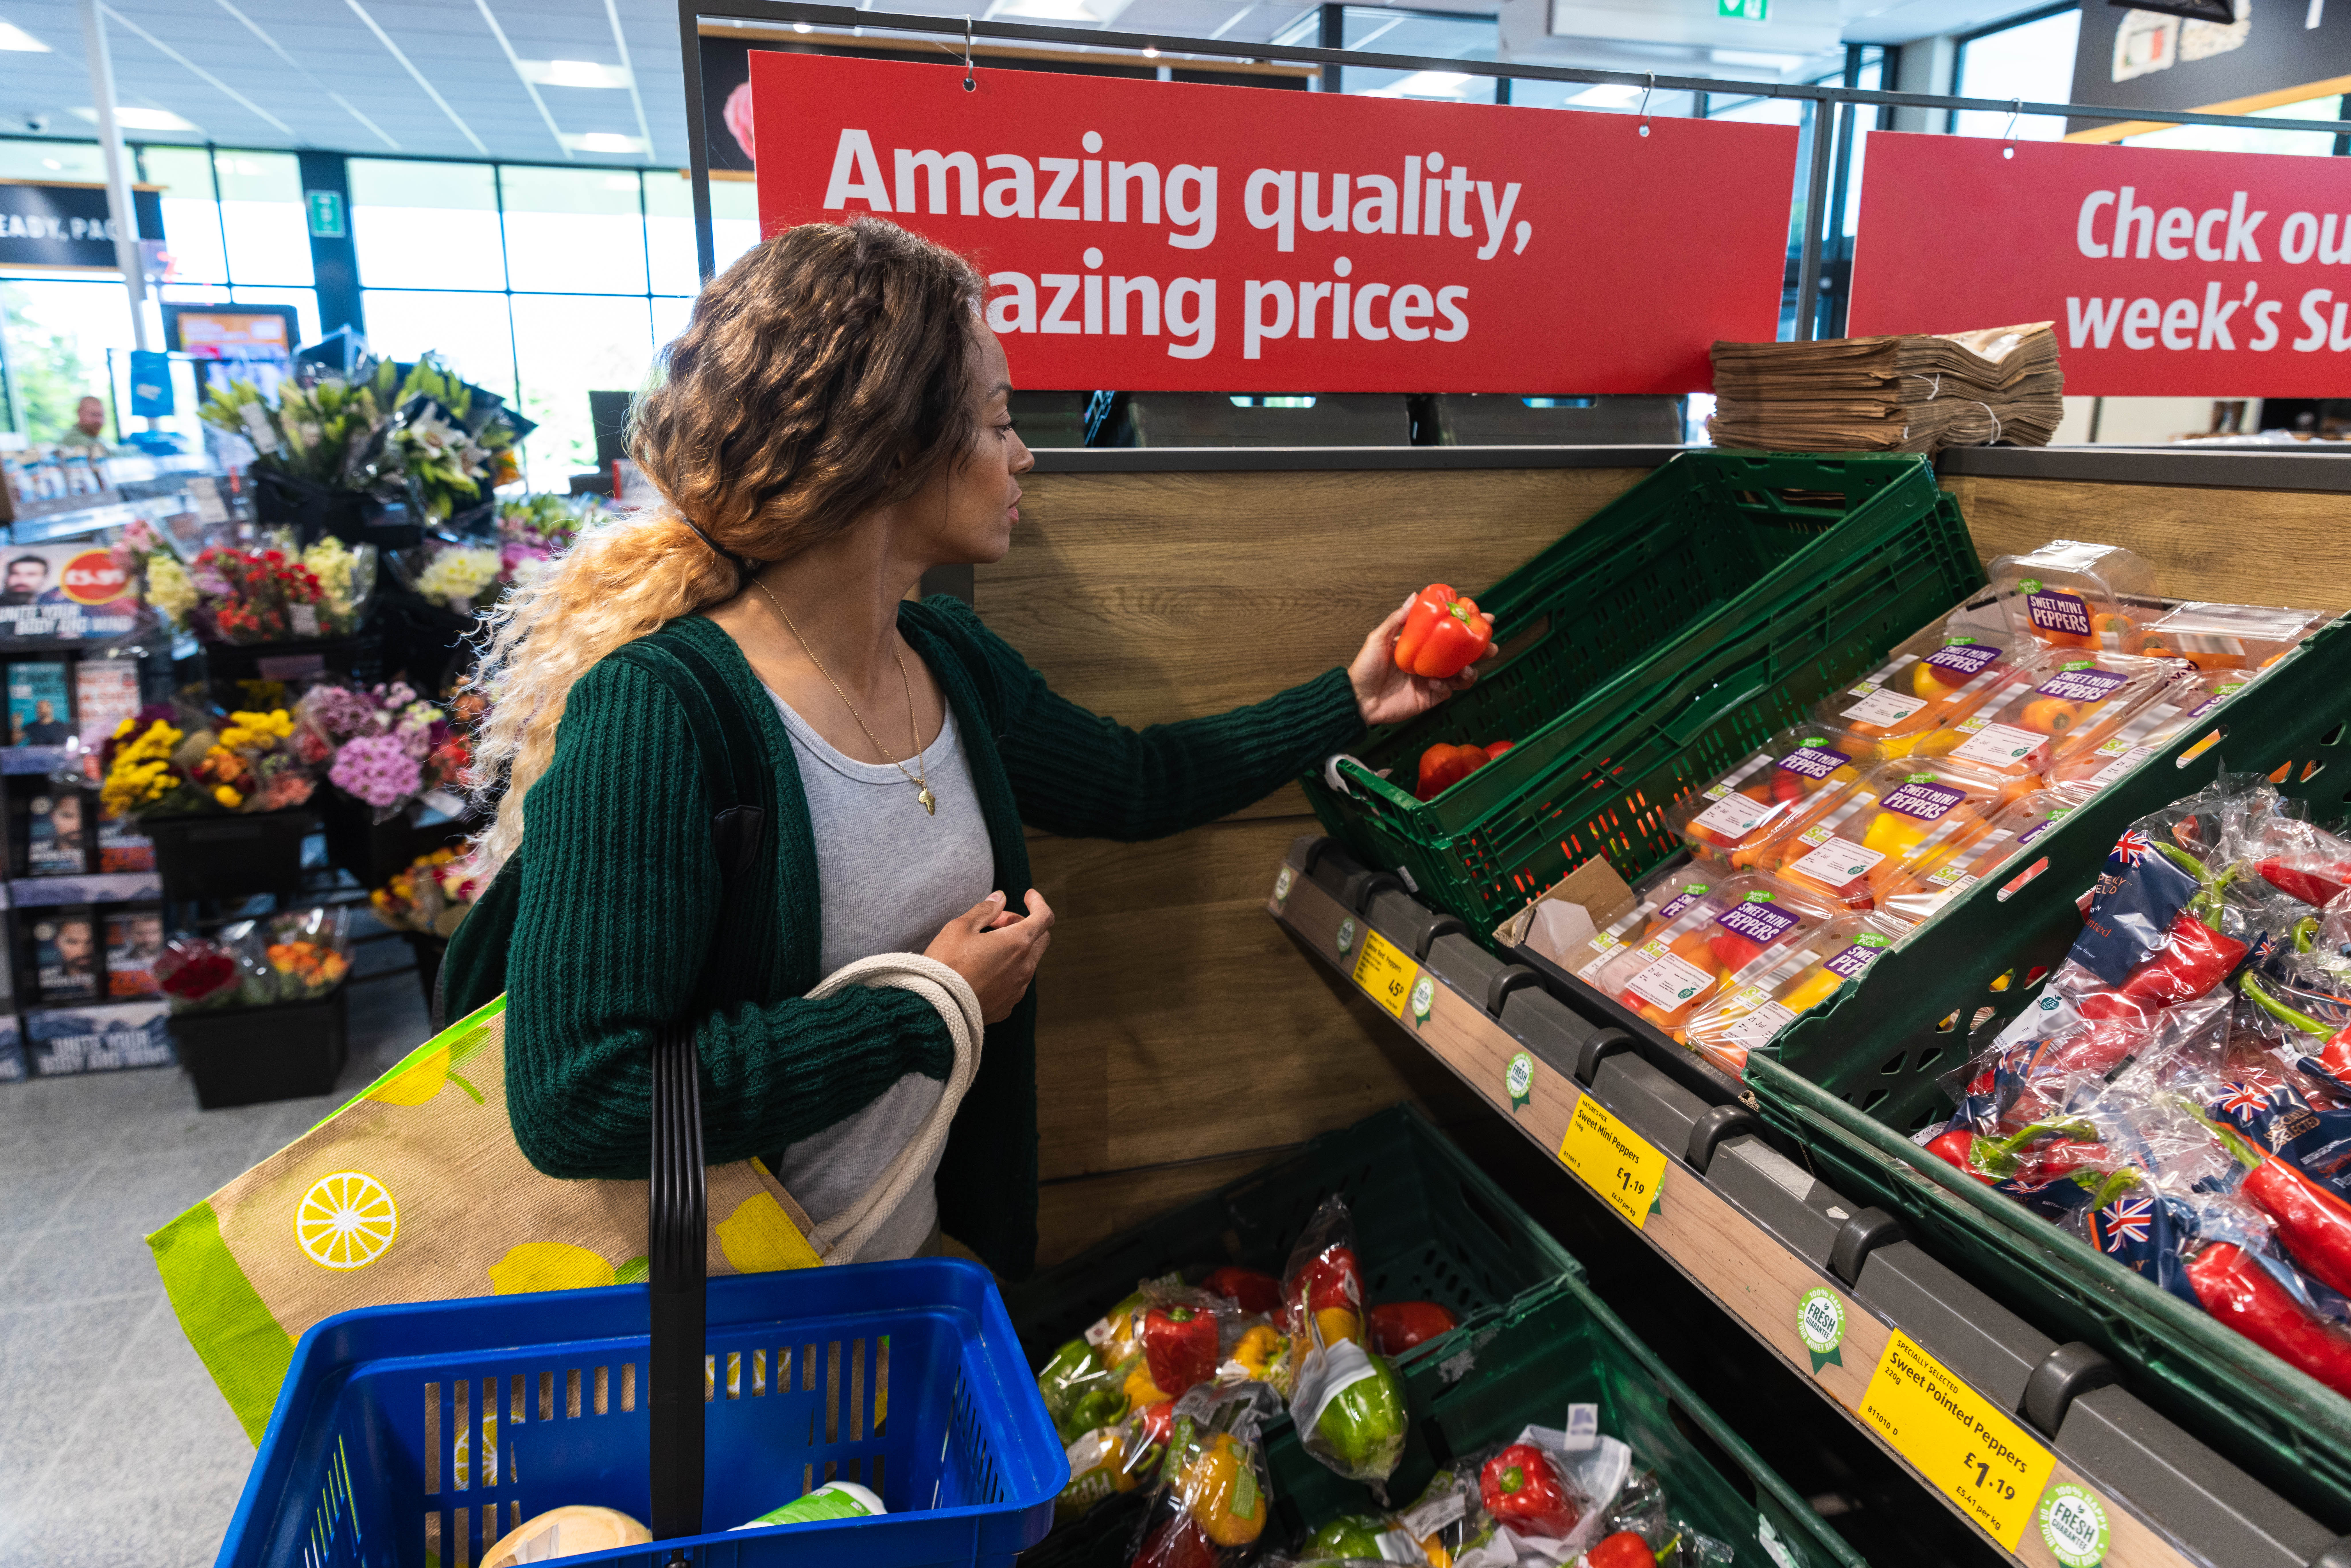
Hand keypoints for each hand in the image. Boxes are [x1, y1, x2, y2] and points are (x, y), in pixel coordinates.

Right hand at [925, 889, 1055, 1023]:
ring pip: (1027, 961)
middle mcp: (1024, 968)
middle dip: (1021, 924)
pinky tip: (982, 969)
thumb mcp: (960, 927)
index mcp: (1018, 944)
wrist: (935, 1009)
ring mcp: (1017, 989)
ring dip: (1013, 948)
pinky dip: (1006, 969)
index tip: (1028, 896)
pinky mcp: (1007, 1006)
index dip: (1038, 902)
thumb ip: (985, 910)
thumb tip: (1000, 898)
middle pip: (1040, 938)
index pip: (1044, 917)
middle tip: (994, 923)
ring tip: (983, 946)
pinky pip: (1015, 982)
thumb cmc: (946, 965)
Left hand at [1348, 592, 1482, 728]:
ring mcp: (1431, 680)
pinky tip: (1434, 683)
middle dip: (1479, 650)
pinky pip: (1447, 691)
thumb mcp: (1378, 639)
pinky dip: (1446, 686)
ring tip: (1466, 669)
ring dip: (1468, 671)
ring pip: (1460, 674)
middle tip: (1489, 646)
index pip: (1448, 633)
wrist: (1357, 699)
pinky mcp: (1430, 697)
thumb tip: (1413, 596)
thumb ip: (1397, 619)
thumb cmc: (1364, 669)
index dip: (1466, 625)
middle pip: (1461, 654)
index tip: (1482, 618)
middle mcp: (1429, 662)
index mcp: (1420, 645)